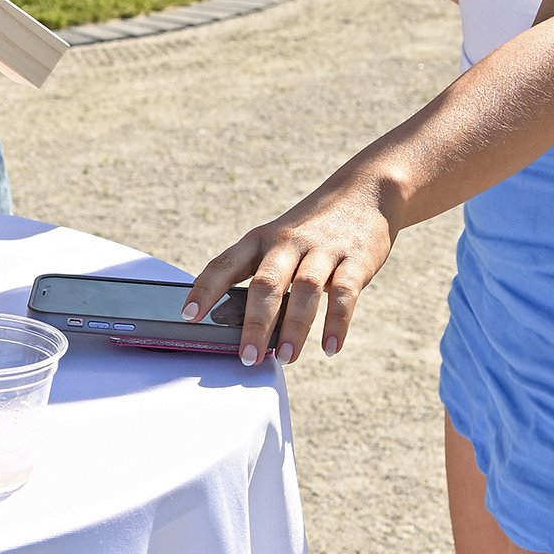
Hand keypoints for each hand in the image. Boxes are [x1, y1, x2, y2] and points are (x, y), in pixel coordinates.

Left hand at [182, 175, 397, 365]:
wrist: (364, 194)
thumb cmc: (311, 231)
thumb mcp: (278, 242)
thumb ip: (263, 277)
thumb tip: (243, 326)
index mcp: (259, 239)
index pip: (224, 265)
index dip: (204, 290)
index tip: (188, 316)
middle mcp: (287, 242)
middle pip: (265, 283)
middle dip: (254, 323)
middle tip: (247, 357)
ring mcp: (323, 250)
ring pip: (304, 290)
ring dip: (294, 328)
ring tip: (286, 358)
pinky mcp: (356, 260)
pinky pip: (345, 294)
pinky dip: (337, 323)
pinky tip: (330, 348)